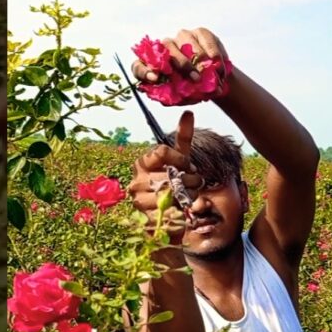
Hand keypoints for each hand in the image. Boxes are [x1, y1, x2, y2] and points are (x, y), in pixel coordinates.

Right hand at [127, 110, 202, 243]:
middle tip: (196, 182)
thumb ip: (183, 137)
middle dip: (187, 179)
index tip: (190, 165)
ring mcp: (139, 201)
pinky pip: (167, 213)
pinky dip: (180, 211)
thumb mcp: (182, 159)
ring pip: (168, 195)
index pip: (162, 151)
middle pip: (167, 175)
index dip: (180, 158)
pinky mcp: (145, 219)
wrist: (172, 213)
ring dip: (185, 196)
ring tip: (190, 196)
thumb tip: (188, 112)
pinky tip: (184, 210)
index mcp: (142, 163)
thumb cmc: (176, 181)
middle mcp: (136, 181)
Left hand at [131, 27, 231, 104]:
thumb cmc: (194, 90)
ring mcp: (182, 37)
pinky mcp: (200, 33)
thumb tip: (169, 99)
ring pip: (186, 43)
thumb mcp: (184, 97)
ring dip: (199, 62)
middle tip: (195, 79)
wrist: (216, 81)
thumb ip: (175, 98)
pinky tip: (218, 66)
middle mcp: (164, 47)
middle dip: (182, 66)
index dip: (144, 71)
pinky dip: (213, 55)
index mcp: (154, 65)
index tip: (154, 78)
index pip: (138, 66)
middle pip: (166, 50)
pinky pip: (205, 41)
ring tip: (210, 76)